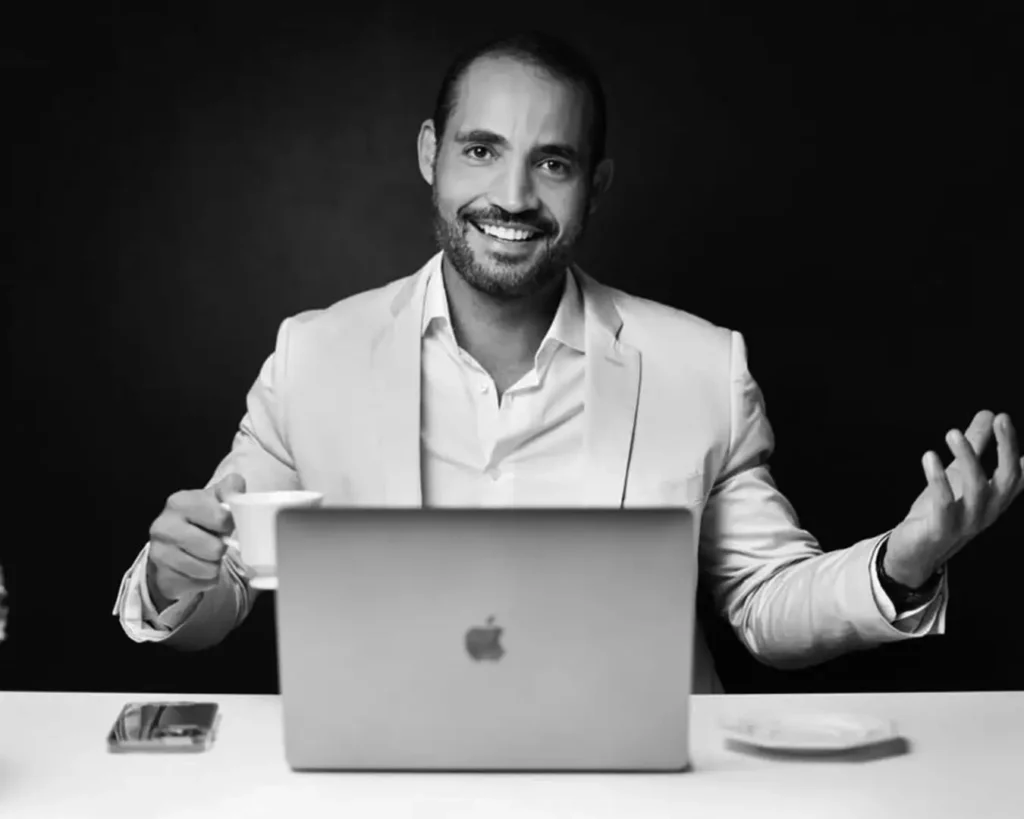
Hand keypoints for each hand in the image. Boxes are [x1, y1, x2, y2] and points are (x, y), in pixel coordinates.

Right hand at [146, 474, 245, 610]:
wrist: (171, 547)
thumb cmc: (199, 520)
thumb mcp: (213, 499)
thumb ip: (229, 490)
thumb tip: (237, 485)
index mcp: (179, 502)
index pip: (221, 518)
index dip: (229, 524)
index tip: (224, 524)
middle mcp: (164, 527)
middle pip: (215, 549)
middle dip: (221, 548)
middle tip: (215, 543)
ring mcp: (160, 554)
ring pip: (209, 569)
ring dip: (215, 565)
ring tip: (206, 556)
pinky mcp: (163, 577)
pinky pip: (202, 584)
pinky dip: (206, 579)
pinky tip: (197, 569)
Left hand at [886, 410, 1022, 587]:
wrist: (914, 553)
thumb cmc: (939, 511)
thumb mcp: (958, 474)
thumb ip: (975, 446)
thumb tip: (988, 413)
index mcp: (994, 498)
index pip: (1018, 475)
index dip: (1021, 454)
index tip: (1012, 422)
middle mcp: (987, 511)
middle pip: (1007, 479)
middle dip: (1007, 448)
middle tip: (1001, 418)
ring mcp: (966, 523)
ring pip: (977, 489)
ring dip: (967, 457)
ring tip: (953, 432)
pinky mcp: (940, 530)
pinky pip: (944, 505)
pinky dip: (938, 480)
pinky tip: (930, 458)